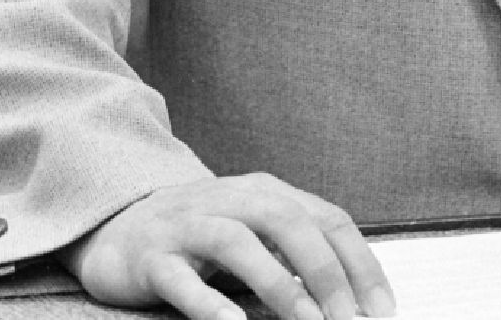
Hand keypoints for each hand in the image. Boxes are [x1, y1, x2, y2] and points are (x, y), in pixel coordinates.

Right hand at [60, 174, 395, 319]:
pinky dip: (210, 303)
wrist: (118, 226)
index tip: (382, 309)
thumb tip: (349, 298)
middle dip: (326, 274)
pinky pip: (183, 279)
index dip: (360, 263)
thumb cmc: (201, 236)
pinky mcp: (153, 257)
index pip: (327, 218)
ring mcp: (190, 224)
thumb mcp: (256, 231)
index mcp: (266, 192)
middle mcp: (232, 199)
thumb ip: (296, 252)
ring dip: (279, 285)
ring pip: (239, 244)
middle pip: (289, 223)